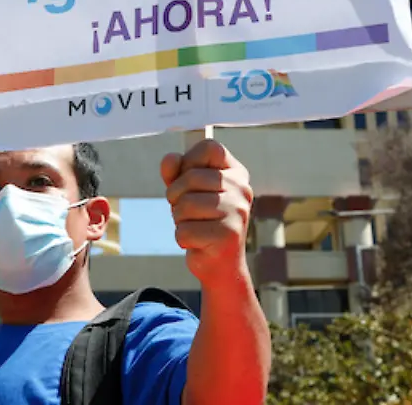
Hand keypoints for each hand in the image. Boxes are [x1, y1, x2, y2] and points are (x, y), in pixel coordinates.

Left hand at [161, 139, 253, 288]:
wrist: (220, 265)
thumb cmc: (202, 222)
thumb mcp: (186, 193)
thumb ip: (175, 173)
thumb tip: (169, 159)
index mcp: (236, 173)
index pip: (210, 147)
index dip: (189, 160)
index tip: (186, 178)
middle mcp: (242, 189)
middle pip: (192, 176)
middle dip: (176, 195)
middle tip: (184, 210)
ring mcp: (237, 212)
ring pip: (185, 204)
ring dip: (179, 219)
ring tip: (193, 226)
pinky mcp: (228, 235)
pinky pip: (185, 230)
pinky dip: (182, 238)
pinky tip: (197, 243)